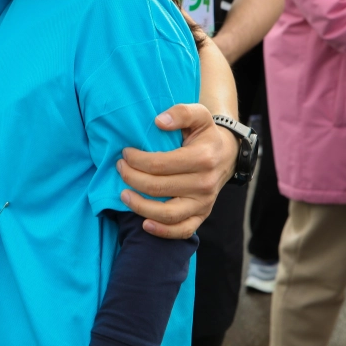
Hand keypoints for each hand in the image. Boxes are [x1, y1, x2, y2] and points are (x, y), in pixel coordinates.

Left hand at [116, 103, 235, 238]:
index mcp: (202, 158)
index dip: (136, 160)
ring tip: (123, 194)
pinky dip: (163, 232)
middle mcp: (205, 183)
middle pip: (158, 187)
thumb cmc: (204, 134)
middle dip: (132, 178)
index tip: (125, 153)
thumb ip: (180, 113)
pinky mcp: (202, 215)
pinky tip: (144, 223)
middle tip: (120, 168)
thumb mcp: (199, 115)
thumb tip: (159, 122)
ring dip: (140, 206)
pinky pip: (183, 230)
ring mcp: (204, 202)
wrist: (226, 154)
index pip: (159, 164)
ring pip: (168, 213)